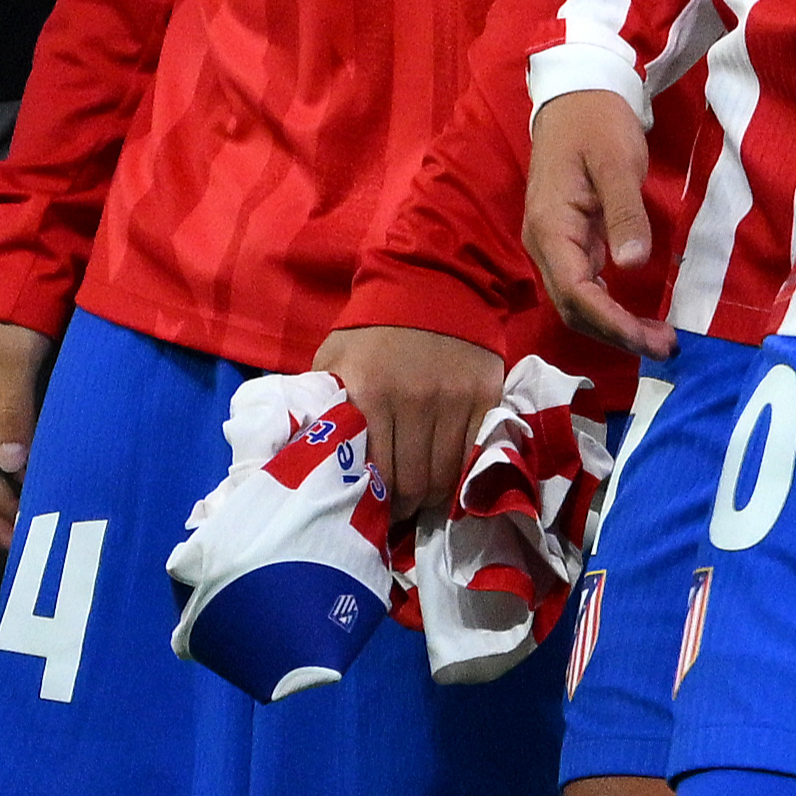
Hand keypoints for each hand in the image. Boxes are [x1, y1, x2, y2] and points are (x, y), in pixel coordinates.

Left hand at [318, 320, 504, 528]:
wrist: (431, 282)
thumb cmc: (373, 329)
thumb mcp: (333, 358)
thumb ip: (324, 403)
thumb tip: (310, 451)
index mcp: (367, 393)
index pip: (374, 471)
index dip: (373, 502)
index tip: (370, 513)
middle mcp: (412, 400)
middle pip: (412, 481)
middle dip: (402, 506)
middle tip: (396, 513)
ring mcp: (453, 400)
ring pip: (446, 475)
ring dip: (433, 497)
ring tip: (421, 500)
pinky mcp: (485, 398)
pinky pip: (474, 455)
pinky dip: (462, 476)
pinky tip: (449, 480)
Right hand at [523, 90, 667, 362]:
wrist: (574, 97)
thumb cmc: (596, 125)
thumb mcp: (617, 163)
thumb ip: (625, 213)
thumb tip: (633, 264)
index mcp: (551, 227)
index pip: (576, 292)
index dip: (613, 322)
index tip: (652, 339)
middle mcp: (544, 244)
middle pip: (572, 307)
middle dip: (616, 334)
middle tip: (666, 348)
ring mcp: (553, 244)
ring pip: (575, 302)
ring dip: (613, 326)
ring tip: (658, 339)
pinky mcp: (567, 241)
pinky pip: (582, 287)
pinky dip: (608, 308)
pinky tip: (635, 316)